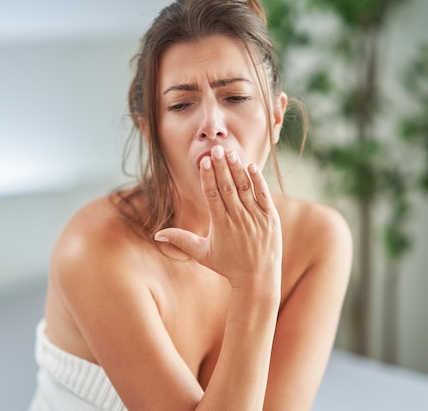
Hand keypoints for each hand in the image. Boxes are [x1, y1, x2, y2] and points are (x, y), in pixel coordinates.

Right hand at [155, 145, 281, 291]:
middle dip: (221, 167)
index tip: (204, 161)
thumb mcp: (201, 253)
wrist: (257, 278)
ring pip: (245, 188)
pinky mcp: (271, 218)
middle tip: (216, 148)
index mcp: (220, 225)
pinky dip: (258, 181)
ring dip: (237, 169)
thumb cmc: (227, 265)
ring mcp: (256, 217)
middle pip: (228, 187)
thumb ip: (180, 240)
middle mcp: (238, 219)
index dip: (208, 178)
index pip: (212, 195)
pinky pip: (263, 195)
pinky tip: (251, 166)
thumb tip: (157, 235)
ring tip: (230, 153)